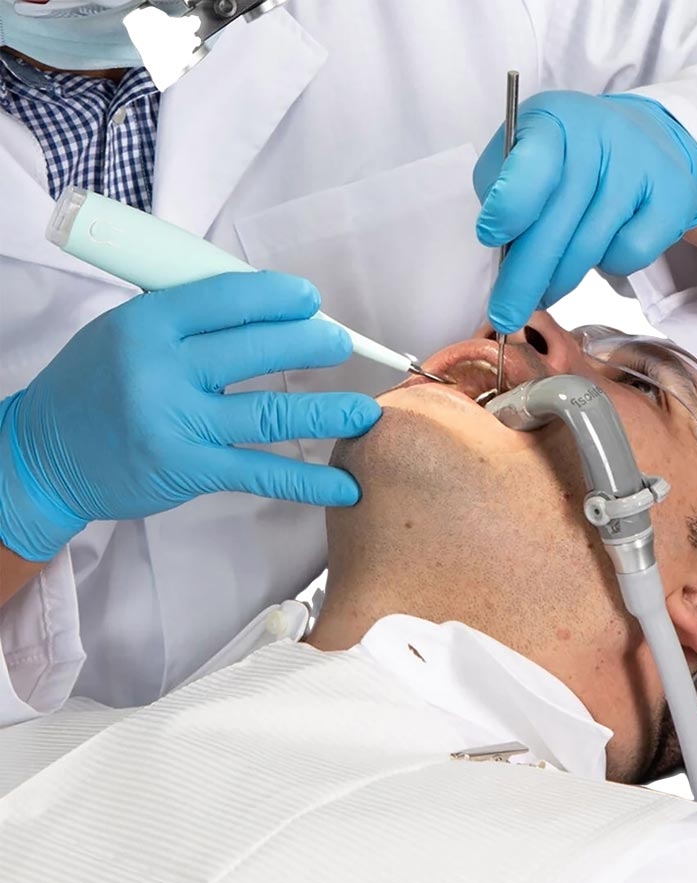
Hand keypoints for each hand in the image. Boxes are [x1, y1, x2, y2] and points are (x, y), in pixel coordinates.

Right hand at [0, 271, 381, 560]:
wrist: (43, 456)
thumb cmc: (92, 387)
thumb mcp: (125, 332)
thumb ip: (186, 320)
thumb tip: (264, 308)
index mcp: (146, 324)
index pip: (227, 298)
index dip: (278, 296)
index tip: (311, 300)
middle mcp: (162, 370)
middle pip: (257, 349)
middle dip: (313, 343)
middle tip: (344, 343)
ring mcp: (176, 424)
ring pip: (270, 412)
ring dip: (328, 411)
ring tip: (365, 411)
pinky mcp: (188, 470)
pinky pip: (260, 471)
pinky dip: (309, 480)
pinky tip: (346, 485)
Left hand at [473, 91, 696, 332]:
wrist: (644, 141)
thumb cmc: (568, 160)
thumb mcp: (523, 157)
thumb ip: (500, 193)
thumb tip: (500, 247)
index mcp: (553, 120)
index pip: (531, 166)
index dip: (509, 207)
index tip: (490, 236)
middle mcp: (599, 135)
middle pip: (555, 224)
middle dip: (523, 280)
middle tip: (505, 316)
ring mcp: (640, 165)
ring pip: (588, 249)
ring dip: (559, 281)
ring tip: (545, 288)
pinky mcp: (672, 197)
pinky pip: (627, 257)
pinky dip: (608, 266)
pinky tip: (601, 249)